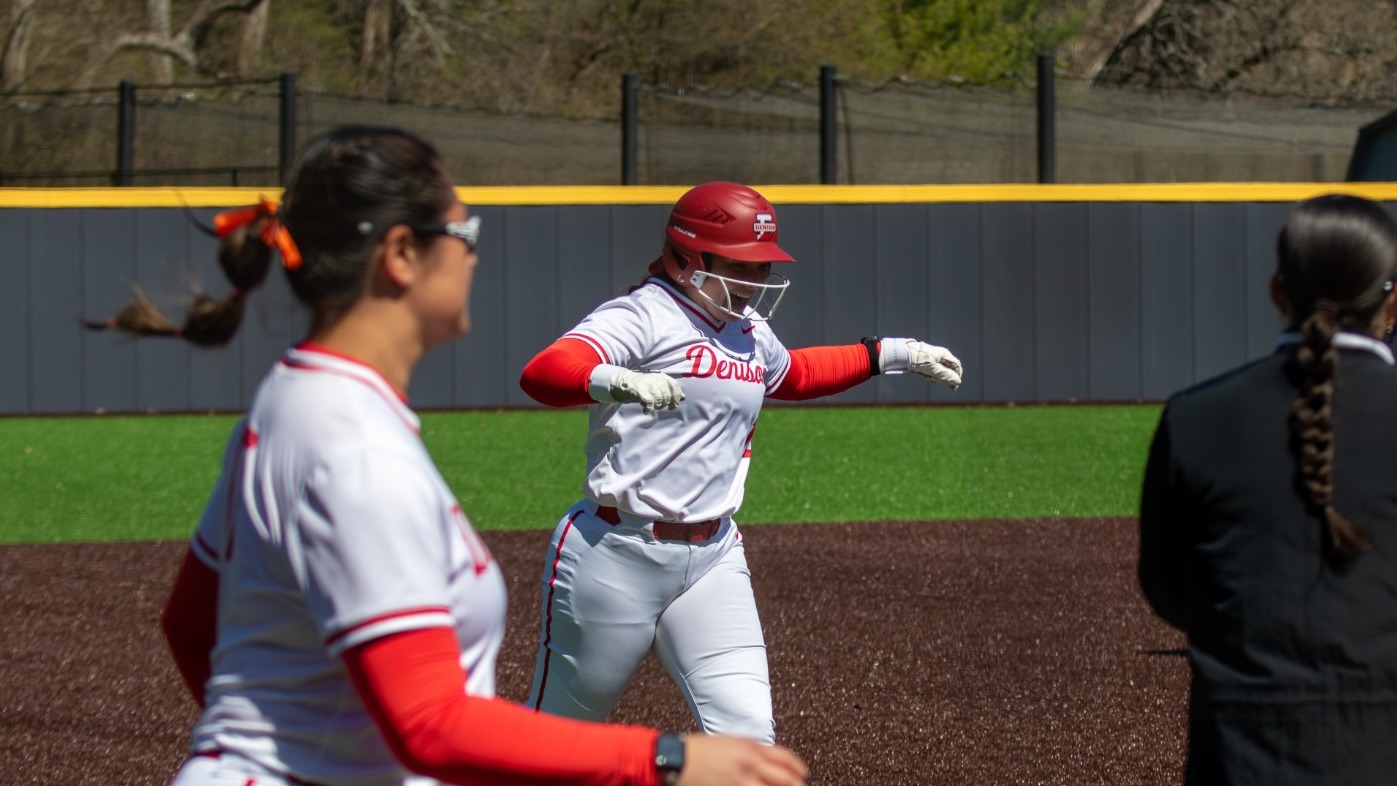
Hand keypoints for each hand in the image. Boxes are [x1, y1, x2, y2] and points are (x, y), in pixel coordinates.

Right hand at [609, 368, 684, 412]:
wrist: (626, 381)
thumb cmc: (645, 385)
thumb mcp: (659, 386)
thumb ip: (671, 391)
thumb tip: (683, 397)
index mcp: (663, 377)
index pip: (675, 386)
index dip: (676, 398)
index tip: (673, 406)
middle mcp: (657, 378)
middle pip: (667, 395)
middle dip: (665, 404)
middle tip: (659, 407)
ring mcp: (648, 383)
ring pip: (659, 399)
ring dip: (656, 406)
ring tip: (652, 407)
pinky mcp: (639, 389)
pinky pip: (649, 401)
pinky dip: (648, 408)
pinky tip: (646, 410)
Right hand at [678, 734, 807, 785]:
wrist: (676, 760)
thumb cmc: (701, 750)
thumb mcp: (731, 742)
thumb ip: (753, 751)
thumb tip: (771, 762)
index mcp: (751, 747)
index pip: (786, 758)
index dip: (799, 768)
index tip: (804, 774)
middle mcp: (750, 764)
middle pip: (786, 780)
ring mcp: (741, 782)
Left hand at [907, 341, 962, 388]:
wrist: (904, 354)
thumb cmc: (919, 360)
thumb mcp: (934, 369)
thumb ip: (946, 375)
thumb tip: (958, 381)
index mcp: (945, 354)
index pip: (957, 366)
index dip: (957, 376)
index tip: (953, 386)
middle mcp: (941, 356)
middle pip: (948, 370)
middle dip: (942, 378)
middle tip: (934, 381)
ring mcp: (935, 359)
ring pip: (940, 372)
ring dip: (935, 377)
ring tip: (927, 377)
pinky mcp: (928, 362)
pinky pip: (933, 371)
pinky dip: (930, 375)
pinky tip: (924, 376)